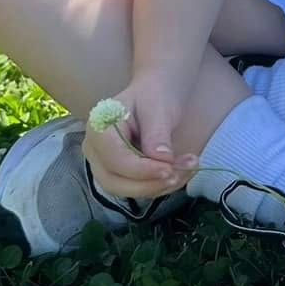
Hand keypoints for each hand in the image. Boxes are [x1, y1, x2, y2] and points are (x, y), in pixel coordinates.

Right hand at [81, 78, 196, 201]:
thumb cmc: (154, 95)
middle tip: (180, 174)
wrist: (157, 95)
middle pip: (114, 182)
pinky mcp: (120, 175)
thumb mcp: (158, 107)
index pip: (115, 159)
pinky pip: (137, 188)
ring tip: (188, 168)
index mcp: (99, 129)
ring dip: (159, 186)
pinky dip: (160, 185)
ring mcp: (105, 165)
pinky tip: (182, 172)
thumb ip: (157, 133)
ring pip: (126, 190)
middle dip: (149, 184)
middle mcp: (95, 152)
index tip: (169, 169)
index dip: (141, 170)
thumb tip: (162, 160)